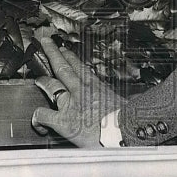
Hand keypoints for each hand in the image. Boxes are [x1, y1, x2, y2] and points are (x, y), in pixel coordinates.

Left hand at [30, 33, 123, 147]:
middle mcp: (81, 90)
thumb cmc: (127, 121)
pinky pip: (43, 115)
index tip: (64, 50)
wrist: (123, 133)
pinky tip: (37, 121)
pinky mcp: (62, 120)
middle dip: (53, 53)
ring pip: (51, 85)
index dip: (70, 58)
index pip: (80, 67)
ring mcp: (69, 103)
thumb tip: (139, 100)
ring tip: (38, 79)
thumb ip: (129, 100)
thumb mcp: (129, 104)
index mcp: (97, 86)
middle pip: (63, 67)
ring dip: (43, 80)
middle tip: (45, 43)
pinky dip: (38, 117)